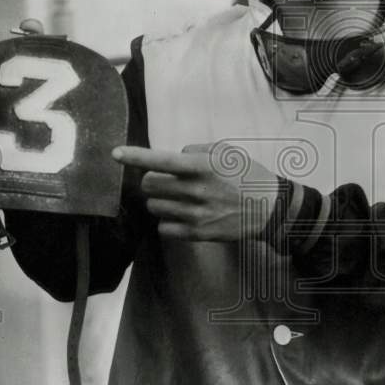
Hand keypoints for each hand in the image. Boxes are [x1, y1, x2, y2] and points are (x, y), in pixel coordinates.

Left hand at [112, 143, 279, 241]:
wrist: (269, 209)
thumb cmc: (248, 176)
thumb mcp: (227, 152)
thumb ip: (196, 151)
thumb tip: (175, 157)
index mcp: (201, 167)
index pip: (160, 160)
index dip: (134, 156)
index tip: (115, 154)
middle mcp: (194, 191)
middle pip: (149, 185)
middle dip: (151, 180)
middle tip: (164, 180)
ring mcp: (194, 214)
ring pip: (154, 207)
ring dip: (160, 201)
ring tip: (178, 198)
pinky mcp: (196, 234)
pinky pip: (164, 228)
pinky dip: (167, 221)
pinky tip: (182, 215)